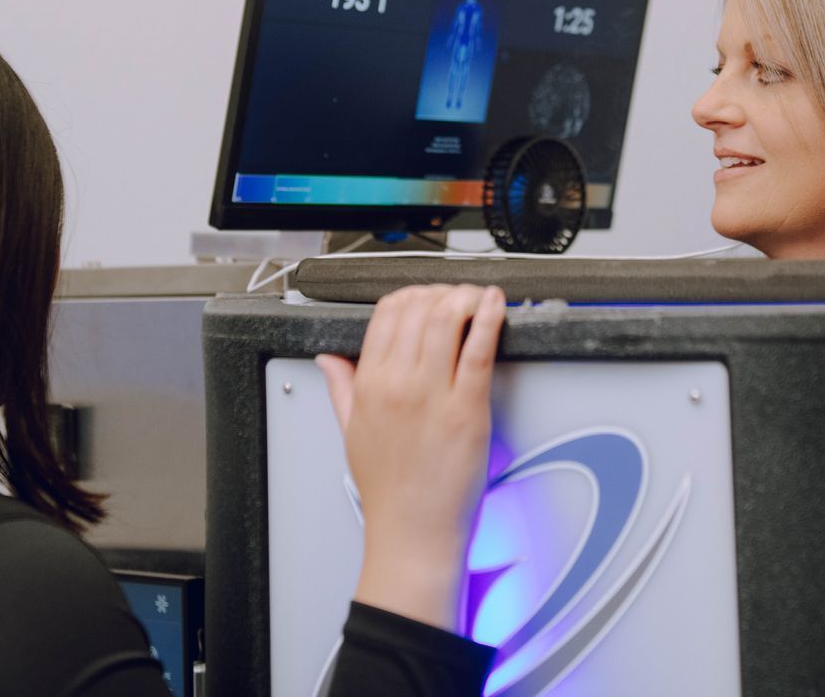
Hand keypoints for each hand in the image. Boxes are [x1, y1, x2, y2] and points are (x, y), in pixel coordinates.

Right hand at [315, 283, 506, 632]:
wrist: (412, 533)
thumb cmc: (389, 491)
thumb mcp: (350, 432)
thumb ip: (340, 387)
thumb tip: (328, 359)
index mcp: (368, 384)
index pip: (387, 313)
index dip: (411, 295)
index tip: (427, 297)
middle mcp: (398, 384)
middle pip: (418, 308)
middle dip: (441, 291)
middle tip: (457, 296)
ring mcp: (433, 395)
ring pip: (448, 319)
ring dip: (466, 296)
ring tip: (478, 298)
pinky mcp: (467, 410)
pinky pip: (479, 349)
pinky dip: (490, 318)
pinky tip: (496, 307)